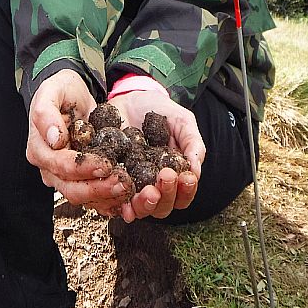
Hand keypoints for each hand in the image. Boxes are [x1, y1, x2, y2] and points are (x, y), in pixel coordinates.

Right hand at [27, 69, 132, 215]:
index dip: (82, 167)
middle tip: (122, 182)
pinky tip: (126, 198)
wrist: (72, 93)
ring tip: (128, 189)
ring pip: (83, 195)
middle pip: (71, 188)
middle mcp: (50, 167)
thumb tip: (54, 138)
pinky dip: (108, 198)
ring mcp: (65, 174)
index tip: (106, 164)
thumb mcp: (51, 92)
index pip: (59, 165)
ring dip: (105, 196)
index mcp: (40, 149)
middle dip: (97, 188)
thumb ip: (46, 113)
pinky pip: (93, 194)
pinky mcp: (81, 175)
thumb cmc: (60, 91)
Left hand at [109, 88, 205, 222]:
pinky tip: (124, 204)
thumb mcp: (182, 121)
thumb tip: (195, 172)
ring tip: (147, 191)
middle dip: (167, 195)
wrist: (129, 98)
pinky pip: (114, 201)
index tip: (185, 177)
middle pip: (164, 207)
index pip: (184, 194)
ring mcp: (132, 185)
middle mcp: (154, 184)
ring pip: (142, 209)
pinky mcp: (112, 180)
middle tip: (165, 176)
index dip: (186, 190)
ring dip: (146, 205)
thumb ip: (193, 143)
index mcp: (174, 173)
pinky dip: (120, 206)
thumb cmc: (160, 110)